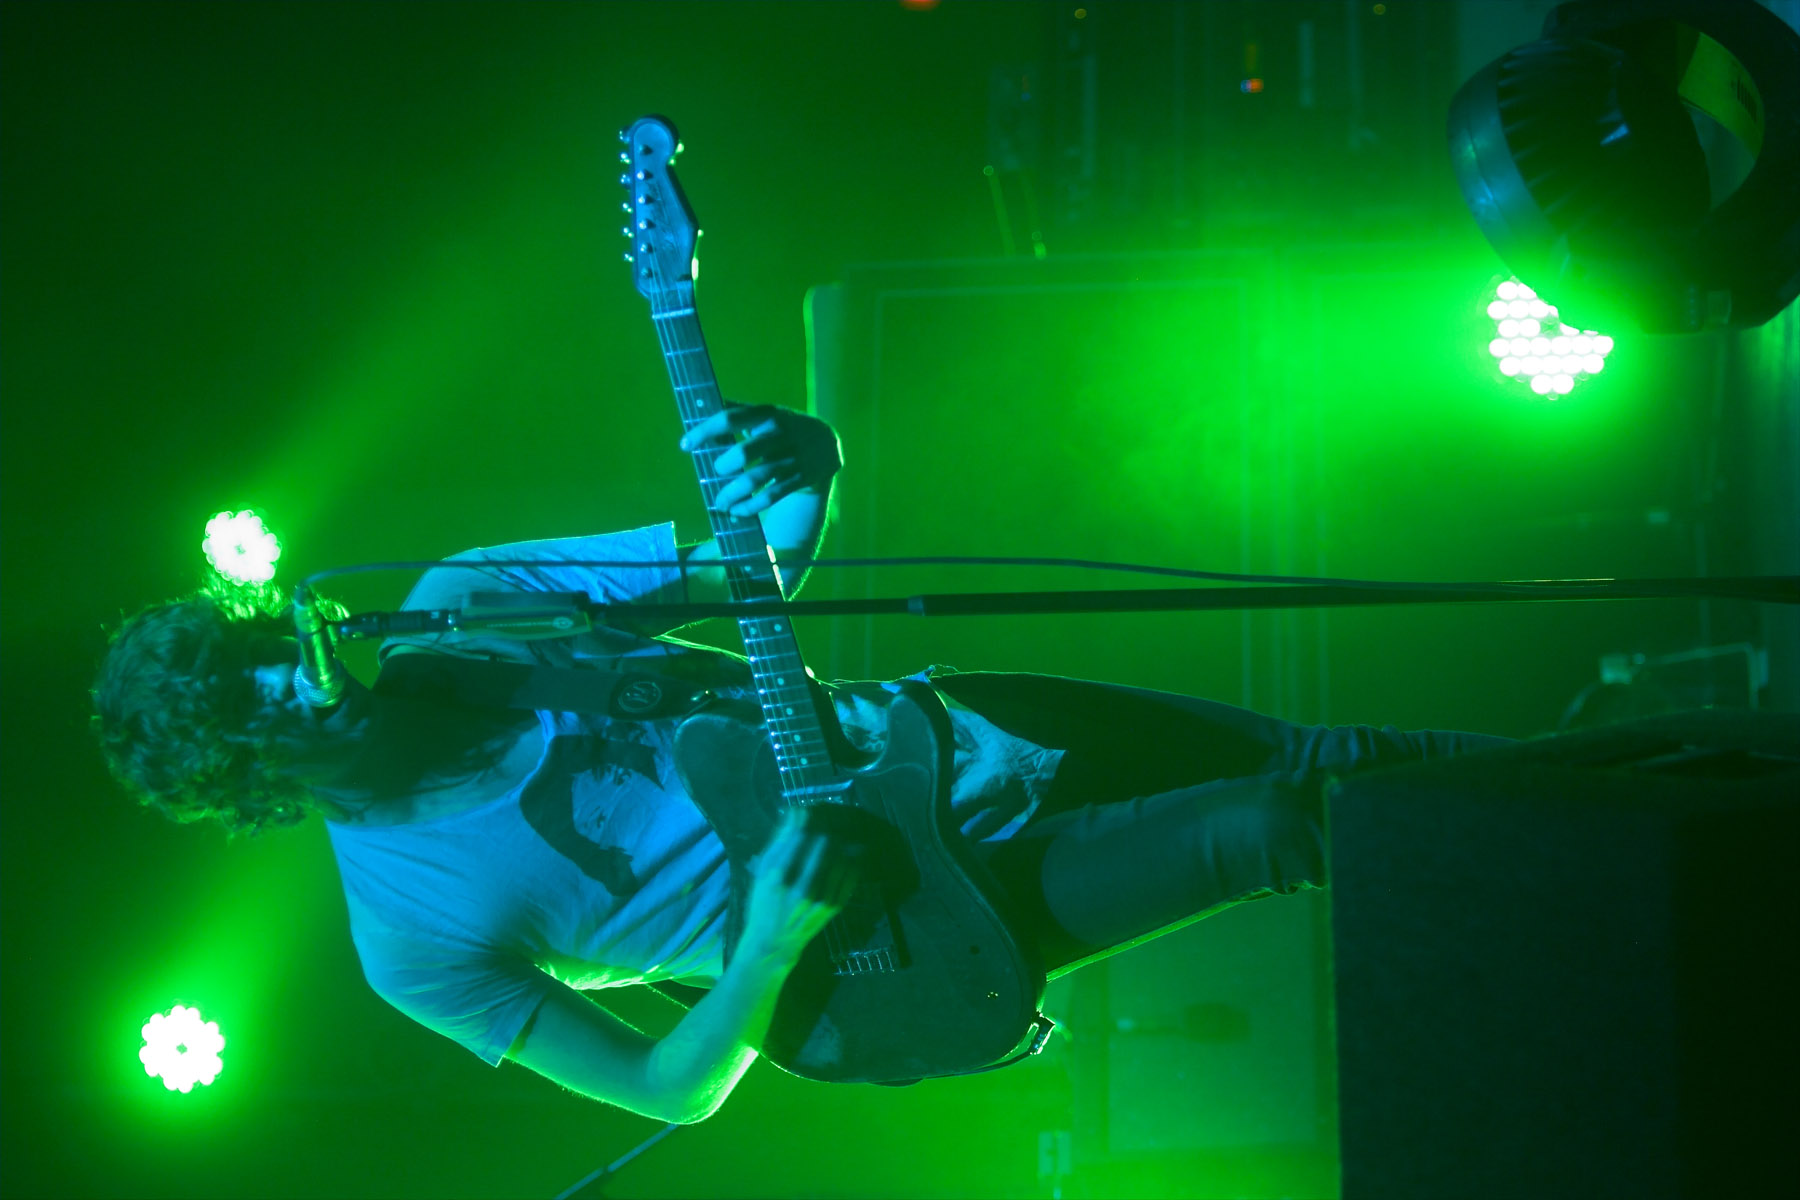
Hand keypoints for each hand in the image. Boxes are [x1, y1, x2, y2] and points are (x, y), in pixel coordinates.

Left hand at [678, 403, 841, 517]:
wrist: (827, 444)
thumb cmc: (784, 427)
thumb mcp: (767, 413)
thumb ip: (737, 410)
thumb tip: (699, 401)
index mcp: (767, 414)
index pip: (731, 418)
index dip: (705, 431)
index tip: (685, 445)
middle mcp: (779, 434)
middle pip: (746, 452)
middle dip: (724, 466)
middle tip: (715, 472)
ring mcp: (791, 458)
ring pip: (757, 479)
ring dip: (733, 493)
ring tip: (719, 503)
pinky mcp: (799, 478)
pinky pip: (772, 496)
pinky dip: (751, 506)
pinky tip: (737, 511)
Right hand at [738, 808, 857, 961]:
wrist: (773, 943)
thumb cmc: (763, 903)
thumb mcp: (762, 872)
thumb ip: (779, 841)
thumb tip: (796, 811)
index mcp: (779, 875)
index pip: (803, 834)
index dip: (812, 817)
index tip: (813, 811)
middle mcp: (801, 886)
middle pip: (825, 843)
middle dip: (828, 827)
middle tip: (828, 821)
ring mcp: (820, 898)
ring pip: (841, 856)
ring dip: (841, 841)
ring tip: (836, 837)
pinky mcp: (834, 906)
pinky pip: (850, 874)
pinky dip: (851, 859)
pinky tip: (845, 855)